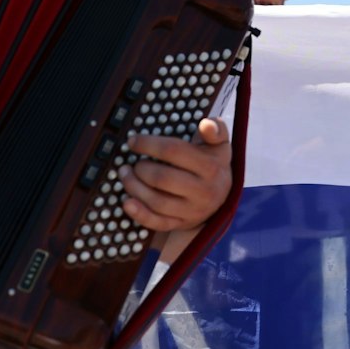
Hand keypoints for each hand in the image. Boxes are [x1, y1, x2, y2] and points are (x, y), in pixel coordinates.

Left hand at [118, 117, 232, 234]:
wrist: (224, 195)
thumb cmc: (214, 163)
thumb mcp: (220, 144)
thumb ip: (216, 130)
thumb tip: (206, 124)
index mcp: (211, 167)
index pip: (174, 151)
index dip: (149, 144)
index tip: (133, 141)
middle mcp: (204, 191)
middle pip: (162, 178)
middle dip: (140, 168)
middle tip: (131, 163)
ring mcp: (193, 210)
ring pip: (157, 201)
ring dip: (134, 187)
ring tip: (125, 175)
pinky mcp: (183, 224)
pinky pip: (158, 223)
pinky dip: (140, 214)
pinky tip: (127, 202)